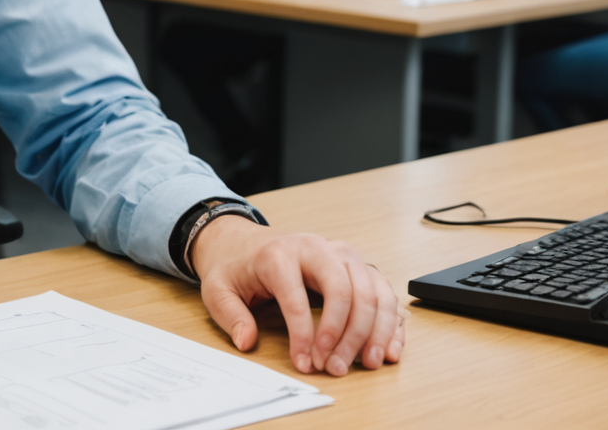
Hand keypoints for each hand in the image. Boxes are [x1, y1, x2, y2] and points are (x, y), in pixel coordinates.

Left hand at [191, 216, 403, 376]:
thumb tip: (247, 341)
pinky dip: (390, 321)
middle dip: (345, 334)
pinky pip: (383, 292)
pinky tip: (388, 348)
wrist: (245, 241)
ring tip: (368, 363)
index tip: (305, 363)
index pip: (297, 297)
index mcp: (279, 254)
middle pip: (345, 289)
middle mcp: (316, 248)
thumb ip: (230, 315)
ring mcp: (342, 255)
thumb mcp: (218, 288)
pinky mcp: (358, 267)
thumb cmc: (235, 266)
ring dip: (374, 330)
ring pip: (371, 290)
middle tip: (336, 366)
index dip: (303, 335)